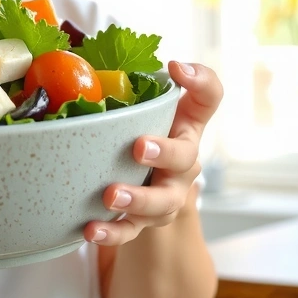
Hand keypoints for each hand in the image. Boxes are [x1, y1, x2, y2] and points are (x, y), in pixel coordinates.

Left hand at [84, 60, 222, 245]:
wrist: (146, 184)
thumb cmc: (147, 134)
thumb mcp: (148, 104)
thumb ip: (148, 79)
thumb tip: (172, 65)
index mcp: (187, 127)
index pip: (207, 98)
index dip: (199, 83)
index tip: (174, 69)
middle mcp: (183, 164)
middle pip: (185, 161)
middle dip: (163, 154)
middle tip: (139, 148)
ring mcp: (165, 196)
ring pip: (160, 204)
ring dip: (137, 200)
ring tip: (110, 196)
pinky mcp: (142, 222)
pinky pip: (130, 231)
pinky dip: (112, 232)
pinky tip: (90, 230)